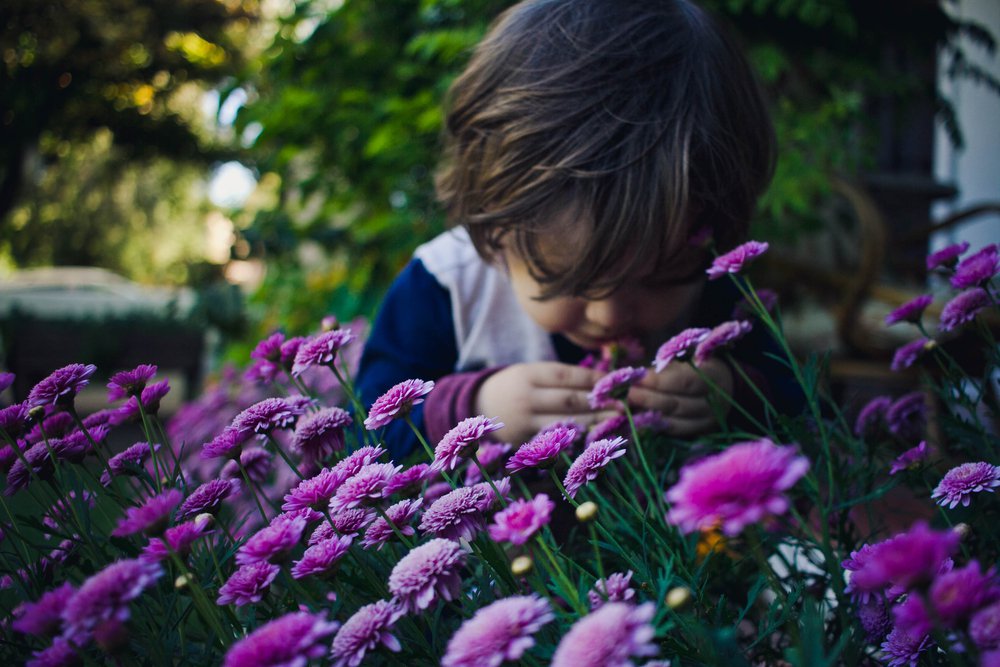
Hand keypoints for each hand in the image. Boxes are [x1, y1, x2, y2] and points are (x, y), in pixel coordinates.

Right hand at [474, 362, 619, 444]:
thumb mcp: (531, 373)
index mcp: (530, 374)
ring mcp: (525, 420)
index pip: (568, 375)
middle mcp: (527, 396)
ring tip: (618, 420)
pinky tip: (596, 438)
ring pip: (565, 421)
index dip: (595, 379)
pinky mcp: (524, 440)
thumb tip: (602, 380)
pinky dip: (577, 438)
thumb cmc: (514, 386)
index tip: (619, 381)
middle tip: (627, 403)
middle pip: (570, 400)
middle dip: (600, 402)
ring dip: (594, 421)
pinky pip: (555, 439)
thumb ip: (559, 377)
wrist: (476, 406)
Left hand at [626, 358, 732, 436]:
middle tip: (627, 393)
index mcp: (714, 375)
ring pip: (674, 422)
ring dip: (648, 415)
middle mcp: (715, 402)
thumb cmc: (699, 366)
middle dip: (647, 399)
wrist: (727, 388)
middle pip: (677, 404)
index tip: (637, 377)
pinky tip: (641, 420)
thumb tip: (639, 376)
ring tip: (629, 407)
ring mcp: (709, 421)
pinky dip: (656, 426)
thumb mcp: (689, 357)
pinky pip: (676, 432)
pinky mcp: (701, 433)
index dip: (658, 381)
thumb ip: (668, 365)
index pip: (684, 381)